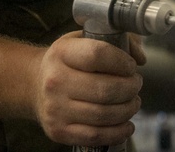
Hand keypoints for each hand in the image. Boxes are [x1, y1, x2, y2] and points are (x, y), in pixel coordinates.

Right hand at [33, 31, 142, 146]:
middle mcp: (55, 81)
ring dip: (128, 109)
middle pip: (105, 90)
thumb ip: (116, 41)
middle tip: (136, 85)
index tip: (131, 66)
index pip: (98, 55)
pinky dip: (118, 132)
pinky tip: (127, 124)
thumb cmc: (67, 62)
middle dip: (130, 88)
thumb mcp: (83, 39)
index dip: (122, 62)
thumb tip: (140, 58)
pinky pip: (95, 136)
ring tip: (133, 102)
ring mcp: (55, 109)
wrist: (34, 84)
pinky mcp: (59, 131)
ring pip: (104, 114)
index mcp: (62, 53)